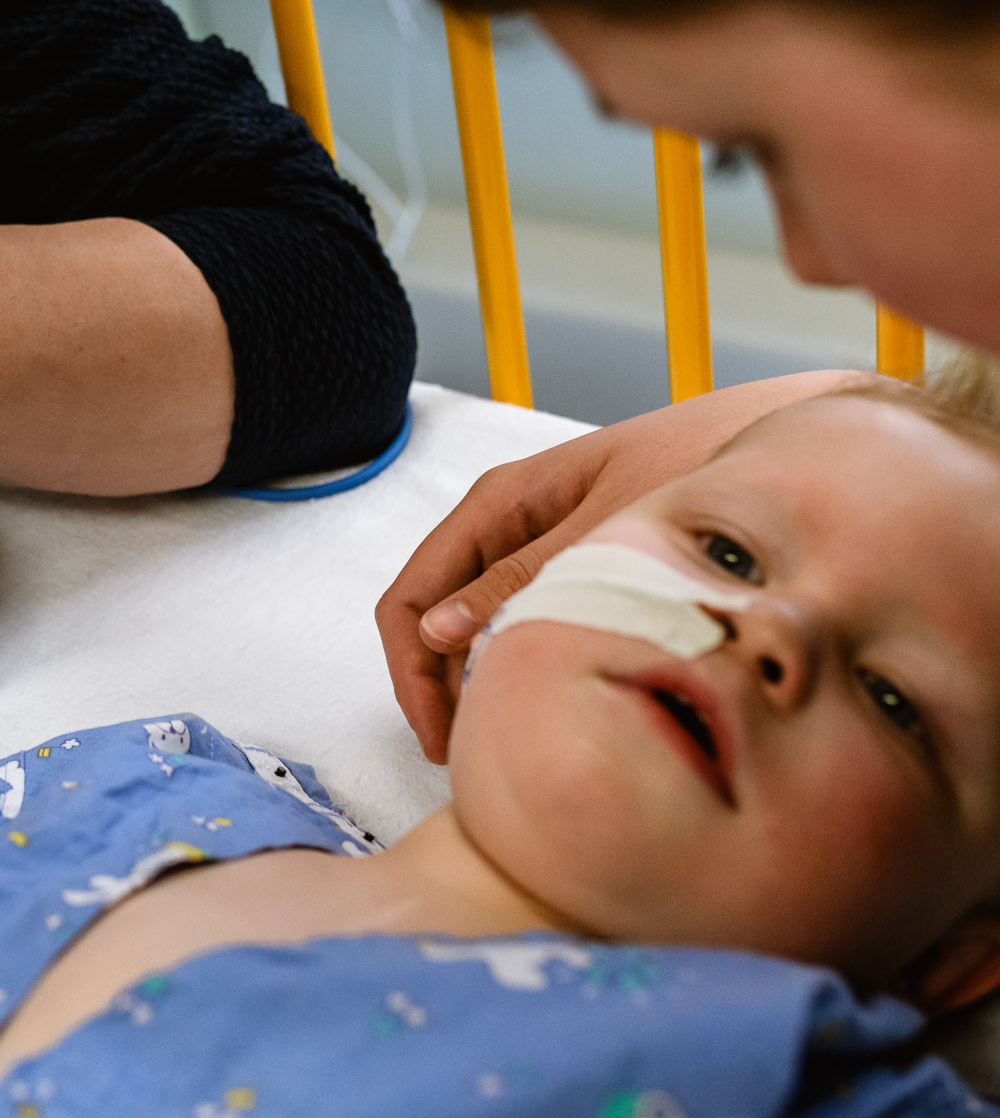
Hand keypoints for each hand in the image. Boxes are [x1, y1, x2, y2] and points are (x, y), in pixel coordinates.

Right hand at [379, 371, 868, 762]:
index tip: (442, 739)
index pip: (408, 598)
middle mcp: (510, 520)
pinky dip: (521, 662)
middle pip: (432, 615)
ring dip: (478, 680)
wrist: (782, 431)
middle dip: (439, 689)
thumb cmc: (696, 467)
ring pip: (477, 621)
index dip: (412, 677)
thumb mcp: (603, 535)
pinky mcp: (585, 557)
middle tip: (472, 759)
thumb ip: (521, 581)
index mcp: (500, 502)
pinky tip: (559, 700)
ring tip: (511, 741)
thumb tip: (437, 631)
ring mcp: (545, 538)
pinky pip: (526, 616)